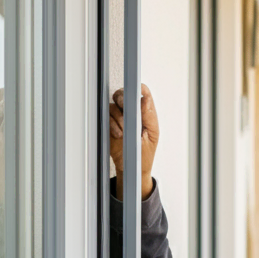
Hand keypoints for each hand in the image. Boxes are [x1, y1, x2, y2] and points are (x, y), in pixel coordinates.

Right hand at [109, 83, 158, 200]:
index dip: (139, 88)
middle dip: (123, 100)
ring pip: (114, 106)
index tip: (136, 90)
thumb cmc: (144, 154)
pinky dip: (113, 124)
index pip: (143, 93)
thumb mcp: (151, 136)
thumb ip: (149, 117)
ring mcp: (120, 118)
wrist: (131, 169)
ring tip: (125, 132)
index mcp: (146, 113)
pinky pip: (107, 117)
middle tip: (125, 109)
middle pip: (124, 94)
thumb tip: (146, 99)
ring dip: (119, 118)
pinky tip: (119, 134)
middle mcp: (133, 113)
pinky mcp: (110, 125)